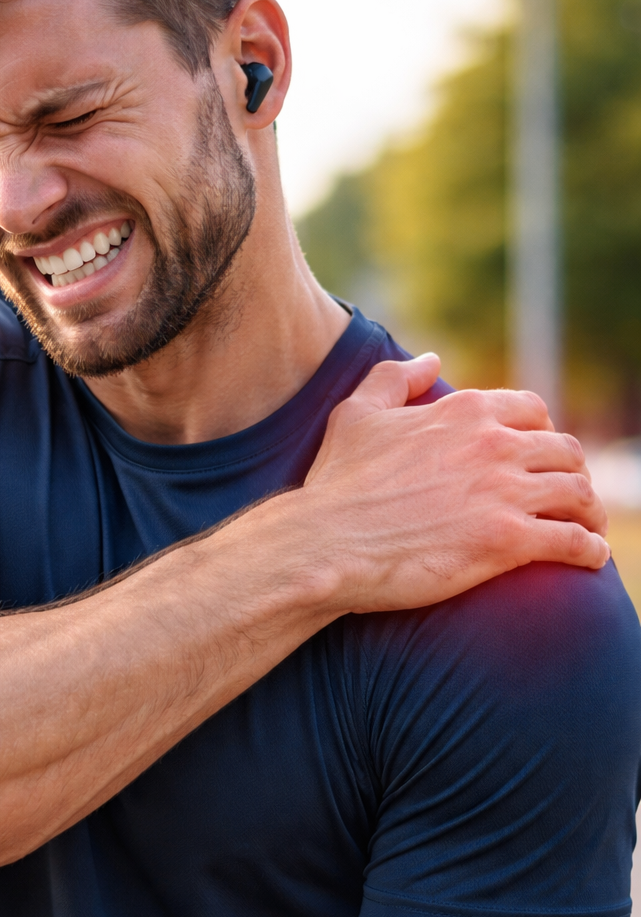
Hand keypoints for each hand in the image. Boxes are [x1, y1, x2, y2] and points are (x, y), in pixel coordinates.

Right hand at [302, 353, 608, 613]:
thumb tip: (431, 358)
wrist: (326, 542)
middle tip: (570, 497)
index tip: (540, 457)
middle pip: (564, 451)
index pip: (531, 412)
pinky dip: (590, 550)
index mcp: (465, 411)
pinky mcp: (508, 541)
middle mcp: (494, 444)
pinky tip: (590, 559)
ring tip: (588, 528)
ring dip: (590, 511)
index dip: (542, 433)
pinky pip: (573, 541)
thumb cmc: (337, 484)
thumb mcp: (357, 414)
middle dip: (571, 472)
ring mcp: (504, 492)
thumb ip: (395, 378)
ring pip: (578, 493)